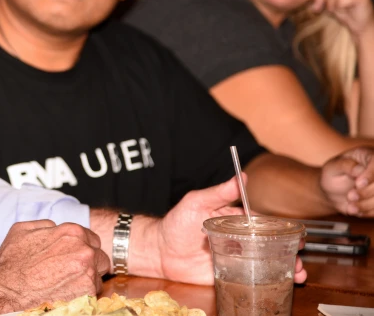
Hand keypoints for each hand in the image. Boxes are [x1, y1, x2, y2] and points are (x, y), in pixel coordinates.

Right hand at [0, 220, 109, 314]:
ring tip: (67, 283)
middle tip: (72, 270)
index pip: (91, 238)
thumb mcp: (22, 229)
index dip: (82, 247)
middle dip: (89, 262)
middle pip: (100, 256)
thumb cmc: (12, 263)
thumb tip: (54, 228)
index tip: (73, 255)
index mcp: (72, 232)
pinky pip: (93, 293)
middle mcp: (84, 251)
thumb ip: (45, 225)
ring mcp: (88, 273)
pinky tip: (66, 292)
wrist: (7, 291)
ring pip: (98, 275)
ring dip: (87, 278)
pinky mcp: (88, 294)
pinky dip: (83, 293)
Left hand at [150, 177, 307, 283]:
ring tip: (298, 274)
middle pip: (271, 245)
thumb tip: (241, 175)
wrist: (159, 252)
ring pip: (266, 263)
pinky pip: (252, 278)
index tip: (299, 235)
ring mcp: (236, 258)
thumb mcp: (197, 202)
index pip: (263, 224)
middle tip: (301, 259)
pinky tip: (281, 284)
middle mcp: (239, 239)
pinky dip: (268, 281)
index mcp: (235, 220)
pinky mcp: (230, 274)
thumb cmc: (176, 223)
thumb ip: (219, 192)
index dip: (283, 230)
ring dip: (285, 267)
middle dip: (290, 252)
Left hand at [321, 146, 373, 215]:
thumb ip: (345, 166)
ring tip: (350, 206)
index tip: (358, 183)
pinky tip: (355, 210)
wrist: (332, 191)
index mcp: (367, 155)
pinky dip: (368, 211)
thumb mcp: (332, 167)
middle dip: (367, 192)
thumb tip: (359, 169)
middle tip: (350, 196)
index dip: (370, 174)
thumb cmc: (332, 175)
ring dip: (367, 204)